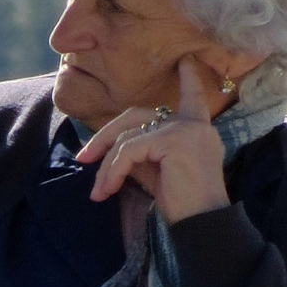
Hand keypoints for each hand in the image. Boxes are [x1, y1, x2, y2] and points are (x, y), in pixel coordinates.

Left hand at [77, 56, 229, 223]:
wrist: (202, 225)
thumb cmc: (184, 205)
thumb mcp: (159, 174)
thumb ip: (143, 154)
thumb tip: (113, 150)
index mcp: (197, 130)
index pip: (191, 98)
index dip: (188, 80)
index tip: (186, 60)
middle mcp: (193, 124)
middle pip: (136, 115)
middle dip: (105, 136)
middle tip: (84, 158)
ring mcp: (184, 129)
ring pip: (128, 136)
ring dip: (107, 165)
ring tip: (99, 191)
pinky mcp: (174, 140)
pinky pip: (130, 150)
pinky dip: (113, 170)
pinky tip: (108, 190)